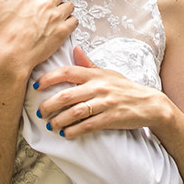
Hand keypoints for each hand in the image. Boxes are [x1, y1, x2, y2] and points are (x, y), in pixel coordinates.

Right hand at [0, 0, 75, 77]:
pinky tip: (62, 26)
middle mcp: (46, 4)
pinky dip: (70, 23)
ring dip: (64, 8)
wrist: (11, 57)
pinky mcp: (63, 32)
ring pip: (70, 5)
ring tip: (56, 16)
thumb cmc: (1, 33)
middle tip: (49, 4)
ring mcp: (56, 18)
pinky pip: (75, 21)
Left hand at [35, 46, 173, 137]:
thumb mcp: (107, 73)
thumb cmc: (124, 88)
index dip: (49, 78)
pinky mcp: (111, 119)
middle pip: (67, 95)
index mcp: (95, 75)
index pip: (67, 71)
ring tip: (50, 125)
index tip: (36, 85)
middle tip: (39, 112)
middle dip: (49, 105)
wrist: (148, 104)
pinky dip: (74, 131)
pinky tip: (66, 134)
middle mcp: (98, 87)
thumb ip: (88, 64)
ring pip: (75, 112)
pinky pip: (88, 126)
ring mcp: (105, 103)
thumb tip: (74, 49)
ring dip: (59, 120)